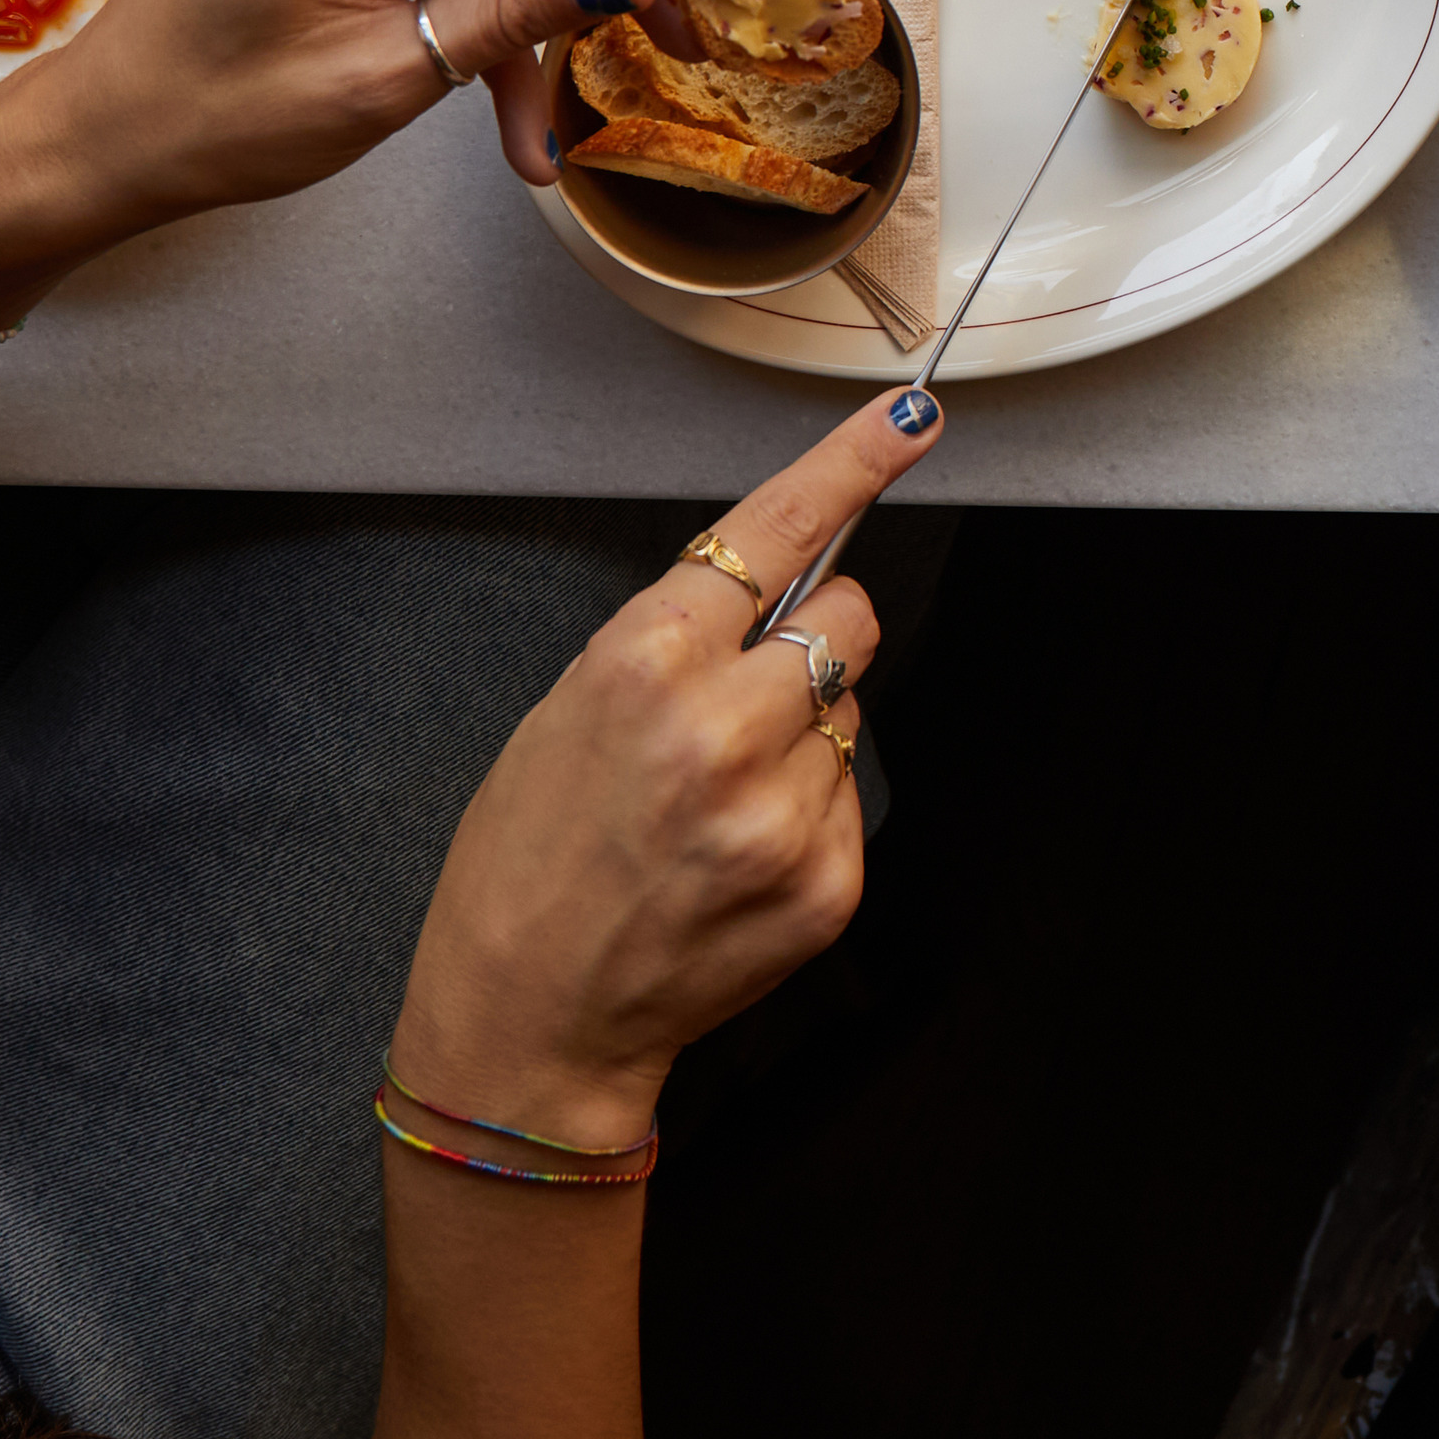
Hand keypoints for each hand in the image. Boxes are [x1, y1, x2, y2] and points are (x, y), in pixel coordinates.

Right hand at [390, 387, 937, 1137]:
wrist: (527, 1019)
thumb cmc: (529, 857)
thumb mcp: (570, 707)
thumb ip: (680, 637)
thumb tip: (786, 580)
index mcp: (645, 663)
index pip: (776, 533)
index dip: (851, 465)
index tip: (911, 420)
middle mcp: (723, 728)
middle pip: (845, 620)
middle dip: (812, 637)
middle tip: (745, 694)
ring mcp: (782, 812)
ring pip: (849, 711)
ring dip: (801, 735)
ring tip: (715, 802)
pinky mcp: (825, 881)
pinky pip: (849, 795)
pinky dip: (806, 810)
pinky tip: (734, 857)